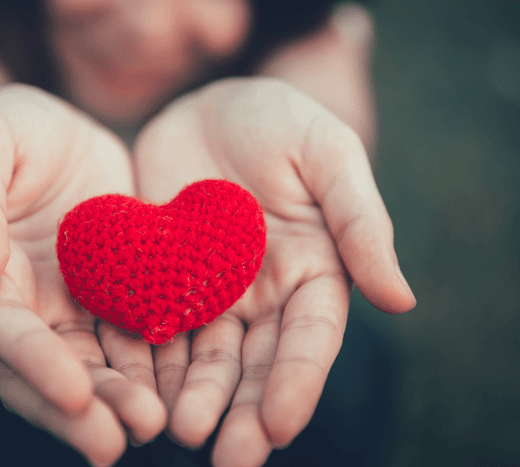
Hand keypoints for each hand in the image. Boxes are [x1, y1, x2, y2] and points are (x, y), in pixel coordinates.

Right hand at [0, 85, 165, 465]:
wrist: (50, 134)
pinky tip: (185, 383)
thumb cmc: (4, 132)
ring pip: (94, 364)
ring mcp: (68, 306)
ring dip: (121, 397)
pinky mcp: (112, 295)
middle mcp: (21, 305)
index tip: (73, 394)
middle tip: (118, 441)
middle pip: (47, 368)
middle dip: (79, 407)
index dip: (33, 363)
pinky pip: (133, 335)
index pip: (1, 329)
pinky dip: (154, 363)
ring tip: (159, 424)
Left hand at [134, 78, 415, 466]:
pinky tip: (133, 387)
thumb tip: (401, 300)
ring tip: (177, 433)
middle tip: (225, 460)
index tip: (279, 425)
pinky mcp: (162, 278)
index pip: (309, 340)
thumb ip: (361, 222)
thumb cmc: (279, 120)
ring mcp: (210, 291)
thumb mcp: (328, 154)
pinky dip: (147, 358)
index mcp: (312, 273)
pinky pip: (152, 324)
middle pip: (254, 364)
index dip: (297, 382)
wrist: (209, 105)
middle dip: (242, 412)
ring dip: (192, 397)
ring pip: (202, 356)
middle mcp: (262, 296)